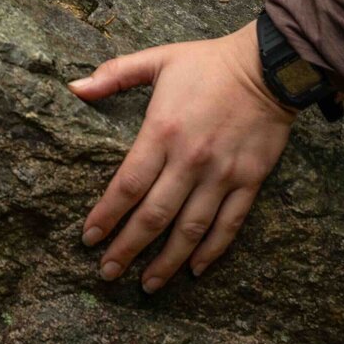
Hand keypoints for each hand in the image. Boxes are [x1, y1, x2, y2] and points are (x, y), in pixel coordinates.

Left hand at [70, 23, 294, 290]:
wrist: (268, 67)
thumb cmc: (207, 63)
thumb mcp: (157, 59)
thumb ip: (115, 75)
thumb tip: (74, 87)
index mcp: (162, 131)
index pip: (128, 185)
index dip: (106, 215)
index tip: (88, 238)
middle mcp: (190, 159)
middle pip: (154, 216)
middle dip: (127, 248)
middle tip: (107, 272)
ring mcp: (222, 174)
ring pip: (190, 229)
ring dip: (167, 261)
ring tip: (147, 284)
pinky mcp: (249, 181)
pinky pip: (229, 225)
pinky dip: (212, 251)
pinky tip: (196, 270)